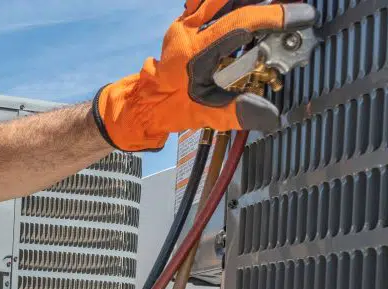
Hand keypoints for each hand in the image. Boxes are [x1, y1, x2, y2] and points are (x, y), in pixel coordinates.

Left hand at [93, 0, 316, 151]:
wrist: (146, 102)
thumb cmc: (174, 108)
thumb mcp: (206, 116)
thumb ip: (237, 112)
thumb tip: (271, 115)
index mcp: (194, 53)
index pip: (240, 22)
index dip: (274, 15)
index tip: (302, 15)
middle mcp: (188, 31)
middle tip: (293, 2)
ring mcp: (184, 23)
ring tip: (276, 1)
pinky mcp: (185, 20)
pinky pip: (206, 1)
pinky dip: (229, 1)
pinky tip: (249, 4)